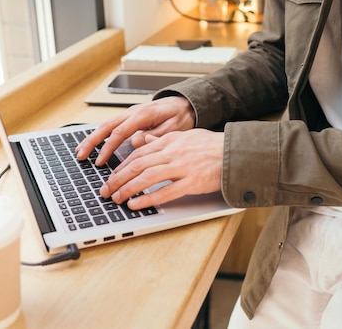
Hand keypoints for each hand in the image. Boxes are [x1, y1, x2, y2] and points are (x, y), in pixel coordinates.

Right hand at [75, 96, 194, 164]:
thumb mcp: (173, 128)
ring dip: (92, 138)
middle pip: (107, 126)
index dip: (108, 148)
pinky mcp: (130, 117)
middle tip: (81, 155)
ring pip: (106, 125)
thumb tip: (135, 143)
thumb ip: (154, 135)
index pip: (120, 132)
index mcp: (143, 114)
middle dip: (92, 141)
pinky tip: (93, 144)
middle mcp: (133, 112)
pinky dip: (100, 135)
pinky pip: (112, 126)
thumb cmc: (180, 116)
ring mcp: (130, 114)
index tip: (100, 161)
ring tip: (81, 151)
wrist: (184, 103)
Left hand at [100, 129, 223, 209]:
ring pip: (147, 178)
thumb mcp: (184, 137)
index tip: (111, 177)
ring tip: (116, 199)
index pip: (137, 154)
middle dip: (118, 179)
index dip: (121, 167)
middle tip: (106, 191)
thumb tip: (144, 140)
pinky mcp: (192, 182)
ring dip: (128, 189)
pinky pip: (165, 192)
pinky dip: (148, 199)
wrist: (235, 152)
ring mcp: (182, 167)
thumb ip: (162, 140)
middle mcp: (172, 153)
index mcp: (169, 141)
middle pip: (137, 165)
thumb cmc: (210, 146)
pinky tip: (136, 204)